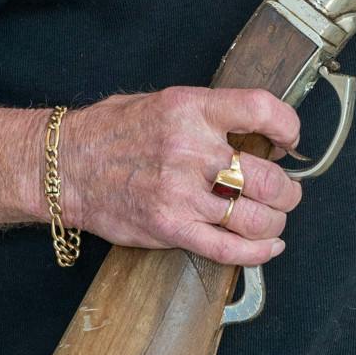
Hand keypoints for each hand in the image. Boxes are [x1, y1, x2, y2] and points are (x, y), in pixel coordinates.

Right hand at [62, 86, 301, 267]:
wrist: (65, 166)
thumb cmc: (112, 132)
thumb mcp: (163, 102)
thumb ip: (208, 115)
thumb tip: (256, 131)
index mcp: (190, 109)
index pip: (260, 109)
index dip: (287, 126)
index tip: (290, 140)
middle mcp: (190, 150)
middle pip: (266, 177)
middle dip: (288, 190)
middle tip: (287, 192)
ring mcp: (180, 193)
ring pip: (254, 218)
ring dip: (275, 222)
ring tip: (273, 218)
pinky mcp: (170, 228)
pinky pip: (227, 249)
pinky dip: (257, 252)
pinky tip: (267, 247)